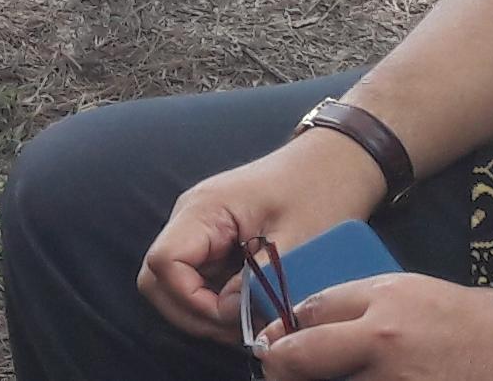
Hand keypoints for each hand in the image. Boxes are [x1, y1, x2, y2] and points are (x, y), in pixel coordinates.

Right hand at [138, 131, 394, 343]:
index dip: (193, 300)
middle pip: (157, 279)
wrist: (334, 163)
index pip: (165, 264)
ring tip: (249, 321)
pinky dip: (216, 303)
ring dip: (204, 312)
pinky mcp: (214, 242)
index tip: (237, 315)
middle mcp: (191, 219)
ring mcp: (200, 231)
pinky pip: (197, 280)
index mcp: (204, 210)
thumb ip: (259, 280)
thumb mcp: (297, 241)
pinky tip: (250, 308)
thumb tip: (233, 315)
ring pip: (173, 285)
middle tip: (239, 328)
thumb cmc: (320, 192)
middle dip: (192, 313)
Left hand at [259, 273, 492, 378]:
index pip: (307, 312)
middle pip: (298, 357)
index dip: (286, 332)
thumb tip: (326, 331)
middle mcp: (383, 339)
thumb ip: (375, 311)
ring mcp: (398, 380)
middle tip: (280, 371)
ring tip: (335, 377)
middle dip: (282, 367)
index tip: (277, 346)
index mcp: (386, 298)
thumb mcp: (428, 298)